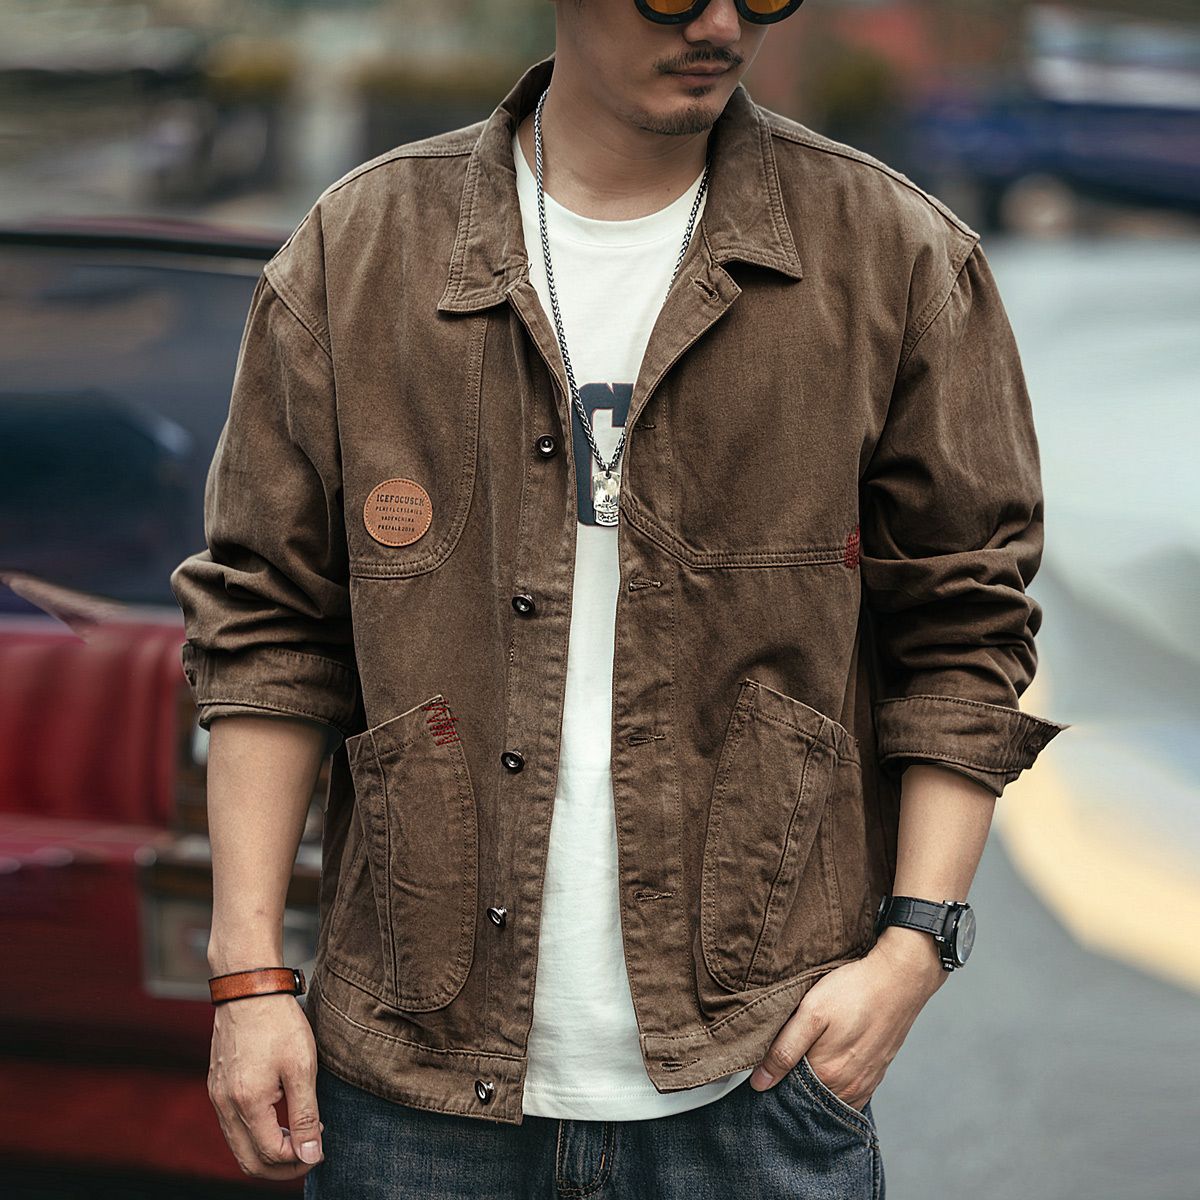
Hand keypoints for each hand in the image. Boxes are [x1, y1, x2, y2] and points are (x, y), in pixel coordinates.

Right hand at [207, 993, 324, 1178]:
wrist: (249, 987)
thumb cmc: (278, 1022)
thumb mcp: (301, 1067)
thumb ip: (305, 1115)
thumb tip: (311, 1155)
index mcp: (246, 1103)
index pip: (271, 1155)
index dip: (300, 1158)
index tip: (321, 1144)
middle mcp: (224, 1106)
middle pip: (248, 1161)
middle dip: (281, 1166)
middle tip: (310, 1152)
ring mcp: (217, 1096)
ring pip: (238, 1145)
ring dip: (267, 1151)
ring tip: (298, 1134)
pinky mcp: (217, 1085)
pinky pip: (232, 1126)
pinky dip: (255, 1133)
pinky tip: (278, 1115)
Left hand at [748, 927, 947, 1109]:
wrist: (898, 980)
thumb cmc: (853, 991)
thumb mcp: (811, 1012)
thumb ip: (784, 1049)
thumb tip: (761, 1083)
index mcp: (826, 1074)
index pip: (788, 1093)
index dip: (772, 1081)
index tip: (763, 1066)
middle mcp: (847, 1088)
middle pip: (809, 1099)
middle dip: (792, 1086)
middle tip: (782, 1058)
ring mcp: (864, 1084)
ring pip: (829, 1098)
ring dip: (814, 1087)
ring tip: (805, 1060)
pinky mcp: (875, 1076)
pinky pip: (849, 1095)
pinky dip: (834, 1088)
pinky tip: (828, 1066)